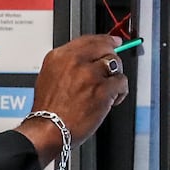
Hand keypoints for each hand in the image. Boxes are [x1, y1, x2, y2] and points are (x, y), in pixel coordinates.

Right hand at [18, 34, 130, 164]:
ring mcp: (90, 74)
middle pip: (104, 48)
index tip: (113, 42)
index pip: (88, 40)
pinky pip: (121, 82)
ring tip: (109, 88)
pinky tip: (113, 99)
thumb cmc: (47, 110)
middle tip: (112, 68)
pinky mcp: (102, 89)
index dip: (104, 40)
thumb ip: (67, 65)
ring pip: (115, 64)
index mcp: (59, 56)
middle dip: (111, 57)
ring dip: (115, 76)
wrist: (48, 129)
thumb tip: (86, 61)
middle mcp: (75, 62)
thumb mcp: (48, 77)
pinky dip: (120, 91)